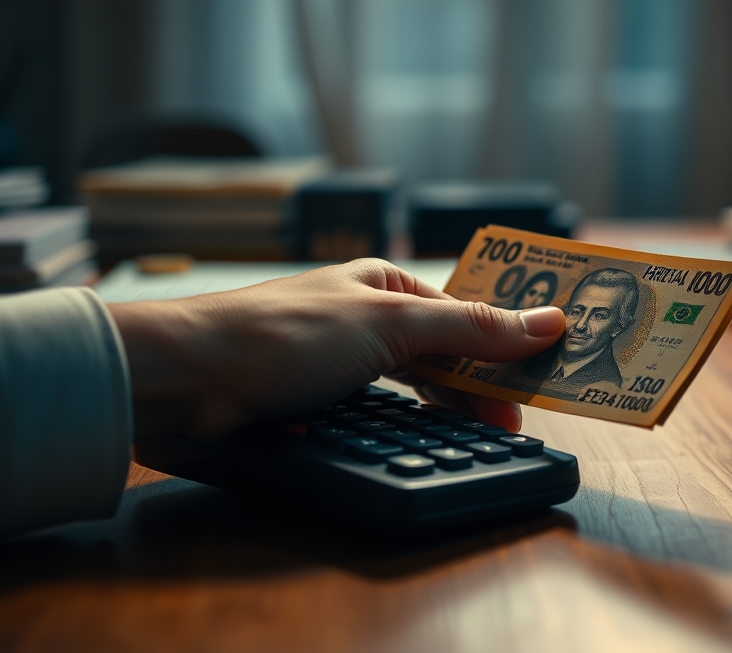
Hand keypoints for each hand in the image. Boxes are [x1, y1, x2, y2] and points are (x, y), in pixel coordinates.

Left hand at [108, 259, 565, 438]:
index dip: (505, 345)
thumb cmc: (281, 334)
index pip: (463, 315)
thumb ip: (471, 330)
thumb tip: (550, 321)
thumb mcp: (390, 325)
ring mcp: (336, 366)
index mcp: (382, 284)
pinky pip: (369, 422)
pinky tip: (410, 448)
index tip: (543, 379)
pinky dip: (392, 434)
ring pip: (406, 395)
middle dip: (474, 389)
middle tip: (511, 425)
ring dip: (436, 417)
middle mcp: (362, 320)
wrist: (182, 380)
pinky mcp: (311, 407)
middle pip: (439, 357)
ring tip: (475, 440)